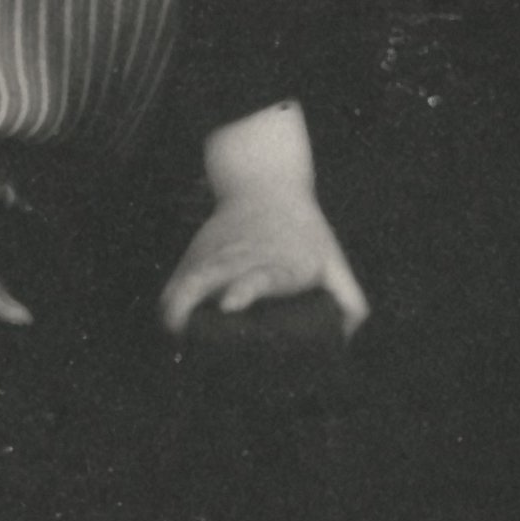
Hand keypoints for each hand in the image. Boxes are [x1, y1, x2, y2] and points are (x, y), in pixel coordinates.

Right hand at [159, 187, 369, 336]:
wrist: (266, 183)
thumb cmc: (303, 233)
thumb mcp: (331, 259)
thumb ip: (348, 298)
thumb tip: (350, 337)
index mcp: (279, 265)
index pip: (261, 276)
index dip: (245, 288)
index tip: (231, 302)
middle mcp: (242, 259)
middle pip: (211, 278)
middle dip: (193, 303)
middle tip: (186, 334)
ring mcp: (216, 256)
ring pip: (187, 278)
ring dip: (176, 306)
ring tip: (174, 336)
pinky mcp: (197, 254)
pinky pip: (177, 281)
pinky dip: (169, 303)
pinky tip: (169, 327)